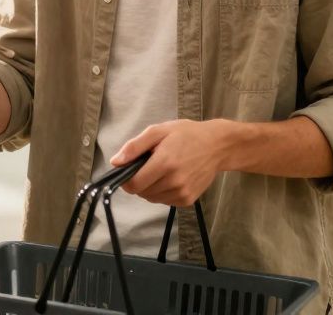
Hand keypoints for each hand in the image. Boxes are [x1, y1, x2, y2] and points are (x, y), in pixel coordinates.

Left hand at [112, 120, 233, 207]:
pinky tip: (170, 178)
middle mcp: (174, 181)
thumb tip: (115, 162)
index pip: (133, 184)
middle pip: (141, 192)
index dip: (125, 179)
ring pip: (152, 198)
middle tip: (148, 165)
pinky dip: (161, 192)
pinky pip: (164, 201)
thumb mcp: (157, 131)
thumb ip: (134, 147)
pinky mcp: (188, 200)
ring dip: (149, 187)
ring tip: (161, 170)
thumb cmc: (186, 135)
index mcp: (164, 163)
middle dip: (138, 181)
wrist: (217, 146)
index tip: (128, 170)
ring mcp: (182, 192)